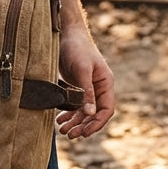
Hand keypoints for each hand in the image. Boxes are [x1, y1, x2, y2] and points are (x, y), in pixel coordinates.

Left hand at [56, 22, 114, 139]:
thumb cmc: (77, 47)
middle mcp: (98, 88)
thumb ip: (86, 91)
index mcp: (105, 83)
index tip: (85, 133)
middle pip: (94, 114)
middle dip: (83, 125)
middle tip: (70, 135)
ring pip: (84, 111)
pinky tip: (61, 119)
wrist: (66, 33)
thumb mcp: (81, 69)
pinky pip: (75, 105)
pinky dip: (69, 113)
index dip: (96, 123)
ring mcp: (87, 88)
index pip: (106, 110)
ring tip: (63, 130)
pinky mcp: (76, 86)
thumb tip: (90, 113)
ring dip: (75, 122)